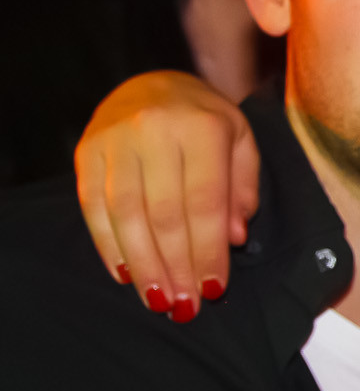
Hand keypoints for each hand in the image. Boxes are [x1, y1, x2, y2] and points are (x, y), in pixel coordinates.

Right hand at [74, 71, 258, 318]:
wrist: (153, 85)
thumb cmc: (206, 122)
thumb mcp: (241, 143)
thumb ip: (242, 188)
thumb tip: (235, 237)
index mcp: (202, 128)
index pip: (205, 202)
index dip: (208, 250)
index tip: (214, 288)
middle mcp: (154, 130)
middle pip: (164, 214)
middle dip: (176, 266)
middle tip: (185, 306)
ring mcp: (114, 140)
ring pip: (126, 214)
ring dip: (143, 264)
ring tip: (158, 299)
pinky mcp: (85, 152)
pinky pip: (93, 207)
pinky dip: (109, 245)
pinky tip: (126, 274)